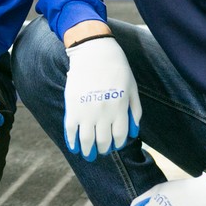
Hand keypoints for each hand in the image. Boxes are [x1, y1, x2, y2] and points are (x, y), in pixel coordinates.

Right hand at [64, 35, 140, 160]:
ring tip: (88, 154)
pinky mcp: (73, 105)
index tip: (114, 144)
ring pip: (87, 139)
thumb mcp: (132, 88)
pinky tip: (74, 146)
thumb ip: (135, 111)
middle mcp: (104, 113)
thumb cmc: (116, 68)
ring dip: (88, 150)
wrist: (94, 51)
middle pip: (103, 141)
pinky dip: (72, 140)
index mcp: (120, 109)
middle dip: (103, 149)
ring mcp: (87, 110)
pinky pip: (71, 128)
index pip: (119, 136)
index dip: (117, 143)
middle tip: (101, 151)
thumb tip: (134, 132)